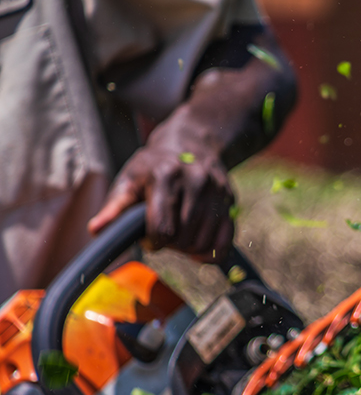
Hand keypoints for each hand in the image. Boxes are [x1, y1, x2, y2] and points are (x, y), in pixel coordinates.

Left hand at [88, 136, 234, 261]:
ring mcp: (216, 191)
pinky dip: (211, 252)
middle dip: (170, 244)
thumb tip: (95, 231)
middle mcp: (196, 182)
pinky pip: (225, 241)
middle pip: (183, 239)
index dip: (153, 242)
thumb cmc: (153, 165)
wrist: (191, 142)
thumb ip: (114, 206)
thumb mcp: (130, 179)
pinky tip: (199, 247)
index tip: (149, 237)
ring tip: (179, 234)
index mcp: (166, 176)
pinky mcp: (230, 200)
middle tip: (164, 233)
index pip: (163, 229)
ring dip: (189, 249)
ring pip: (203, 243)